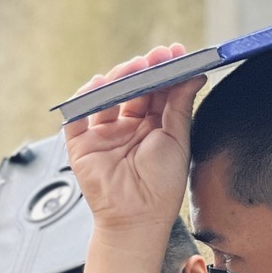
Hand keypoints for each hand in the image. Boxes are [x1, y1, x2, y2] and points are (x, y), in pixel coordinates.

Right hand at [64, 46, 203, 236]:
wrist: (138, 219)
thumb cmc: (161, 187)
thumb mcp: (178, 139)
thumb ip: (181, 104)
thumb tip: (194, 75)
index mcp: (151, 127)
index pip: (155, 91)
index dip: (164, 71)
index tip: (175, 53)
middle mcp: (126, 128)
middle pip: (131, 89)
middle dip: (144, 70)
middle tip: (158, 56)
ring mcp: (103, 135)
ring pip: (106, 96)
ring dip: (119, 78)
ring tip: (135, 68)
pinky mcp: (81, 144)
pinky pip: (78, 115)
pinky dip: (84, 97)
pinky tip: (98, 84)